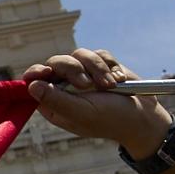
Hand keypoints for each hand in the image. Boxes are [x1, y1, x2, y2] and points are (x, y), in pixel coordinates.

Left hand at [22, 50, 172, 157]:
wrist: (143, 116)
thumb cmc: (110, 119)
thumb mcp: (81, 112)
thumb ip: (55, 99)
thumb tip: (31, 85)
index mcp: (55, 102)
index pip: (35, 82)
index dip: (36, 73)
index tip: (46, 72)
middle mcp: (67, 87)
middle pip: (56, 62)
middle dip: (73, 69)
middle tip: (86, 84)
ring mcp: (85, 74)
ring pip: (80, 54)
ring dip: (96, 68)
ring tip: (110, 86)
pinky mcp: (102, 66)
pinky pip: (99, 53)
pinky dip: (109, 66)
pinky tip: (119, 80)